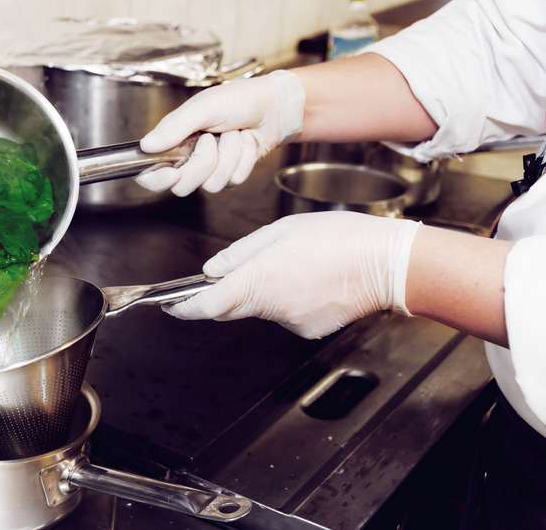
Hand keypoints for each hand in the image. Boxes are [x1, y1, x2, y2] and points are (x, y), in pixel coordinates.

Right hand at [135, 70, 304, 195]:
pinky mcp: (230, 174)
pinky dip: (243, 159)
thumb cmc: (237, 100)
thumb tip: (147, 145)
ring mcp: (210, 168)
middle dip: (202, 163)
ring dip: (228, 156)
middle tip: (211, 139)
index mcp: (173, 141)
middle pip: (182, 186)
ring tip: (232, 134)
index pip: (150, 174)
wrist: (272, 106)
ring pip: (211, 185)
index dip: (156, 180)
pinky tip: (244, 142)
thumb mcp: (203, 107)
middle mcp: (188, 158)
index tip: (171, 173)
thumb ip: (174, 127)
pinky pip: (233, 181)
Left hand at [165, 212, 420, 338]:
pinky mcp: (309, 329)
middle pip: (231, 307)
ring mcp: (291, 322)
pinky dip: (286, 299)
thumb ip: (241, 253)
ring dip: (261, 291)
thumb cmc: (339, 238)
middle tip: (228, 275)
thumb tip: (212, 270)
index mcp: (260, 279)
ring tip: (292, 264)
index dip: (185, 307)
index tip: (172, 305)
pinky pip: (284, 314)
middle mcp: (272, 307)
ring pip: (260, 308)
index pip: (208, 304)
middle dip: (222, 295)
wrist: (388, 264)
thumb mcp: (282, 231)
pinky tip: (309, 280)